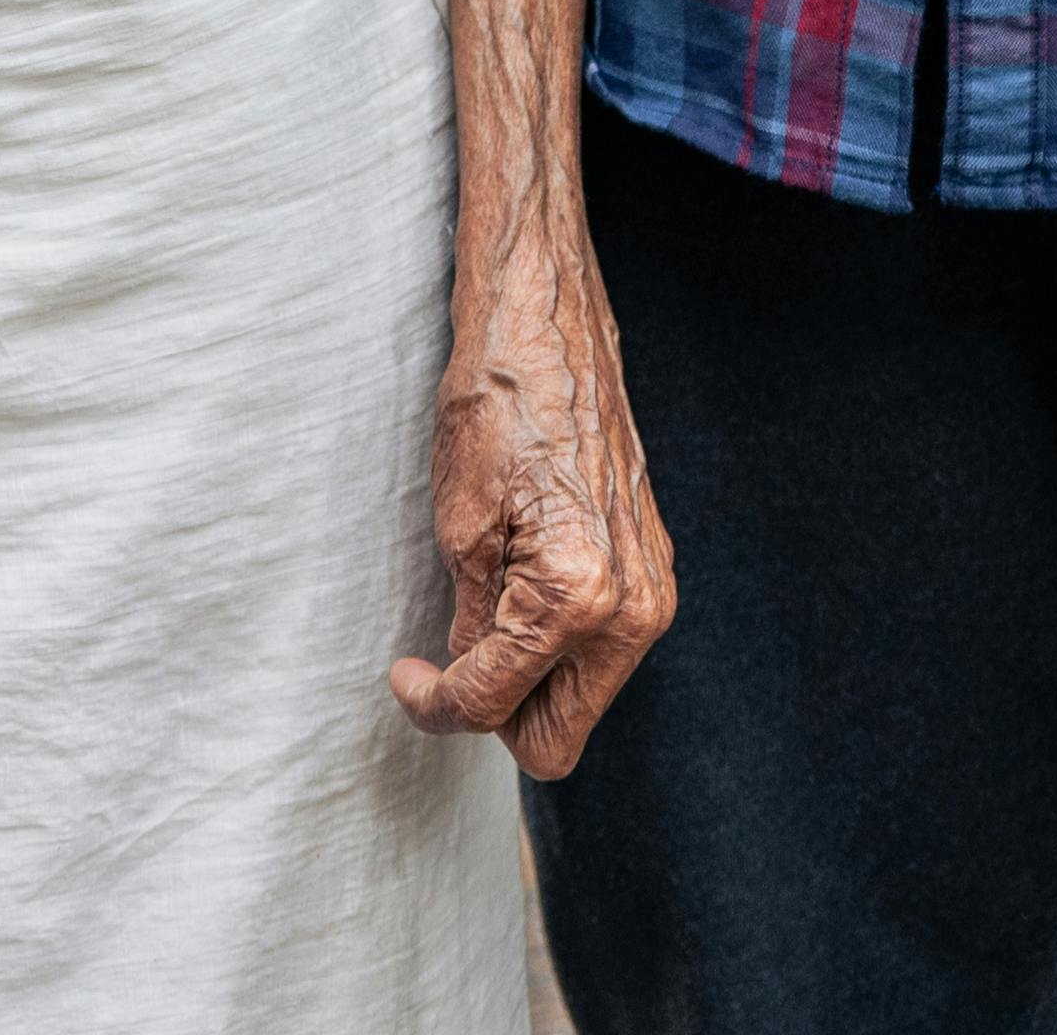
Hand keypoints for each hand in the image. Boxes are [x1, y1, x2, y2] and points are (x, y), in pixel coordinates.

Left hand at [390, 230, 675, 779]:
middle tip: (443, 659)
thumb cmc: (495, 401)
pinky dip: (552, 642)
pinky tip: (516, 584)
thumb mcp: (459, 525)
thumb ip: (472, 627)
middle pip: (556, 738)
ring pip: (580, 700)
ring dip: (524, 679)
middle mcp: (633, 608)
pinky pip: (600, 650)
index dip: (436, 704)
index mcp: (578, 599)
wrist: (548, 318)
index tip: (404, 676)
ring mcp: (652, 589)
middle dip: (493, 713)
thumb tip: (473, 685)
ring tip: (479, 606)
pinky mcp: (652, 567)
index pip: (495, 706)